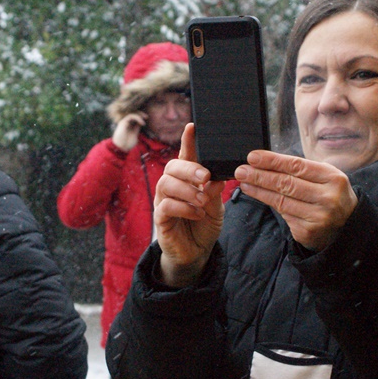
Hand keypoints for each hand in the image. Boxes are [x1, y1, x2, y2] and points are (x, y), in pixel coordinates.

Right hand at [112, 113, 145, 151]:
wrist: (121, 147)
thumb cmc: (127, 143)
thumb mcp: (135, 134)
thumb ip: (137, 128)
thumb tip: (142, 122)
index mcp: (129, 126)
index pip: (135, 118)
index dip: (141, 117)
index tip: (147, 119)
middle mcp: (126, 123)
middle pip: (133, 114)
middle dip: (141, 114)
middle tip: (146, 116)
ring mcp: (124, 122)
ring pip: (132, 114)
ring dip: (140, 115)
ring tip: (145, 118)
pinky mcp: (123, 122)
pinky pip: (131, 116)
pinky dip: (137, 118)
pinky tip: (141, 123)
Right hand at [153, 124, 225, 286]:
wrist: (196, 252)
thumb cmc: (204, 224)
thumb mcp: (216, 207)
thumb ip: (215, 192)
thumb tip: (217, 178)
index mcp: (187, 179)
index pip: (186, 156)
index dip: (188, 141)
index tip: (193, 126)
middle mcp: (173, 186)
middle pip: (171, 167)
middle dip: (188, 169)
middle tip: (204, 177)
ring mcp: (164, 201)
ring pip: (166, 184)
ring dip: (187, 190)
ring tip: (202, 201)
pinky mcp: (160, 218)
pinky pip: (166, 206)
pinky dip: (184, 208)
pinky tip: (197, 213)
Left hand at [234, 150, 356, 251]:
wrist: (347, 225)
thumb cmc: (330, 193)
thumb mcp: (325, 177)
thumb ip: (301, 170)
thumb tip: (266, 162)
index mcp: (333, 178)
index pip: (297, 167)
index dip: (272, 161)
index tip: (253, 157)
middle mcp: (328, 198)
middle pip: (286, 184)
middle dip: (260, 176)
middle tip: (241, 170)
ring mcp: (318, 217)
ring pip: (281, 201)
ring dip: (259, 191)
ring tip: (245, 182)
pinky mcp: (308, 232)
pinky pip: (284, 215)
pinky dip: (271, 204)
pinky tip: (260, 196)